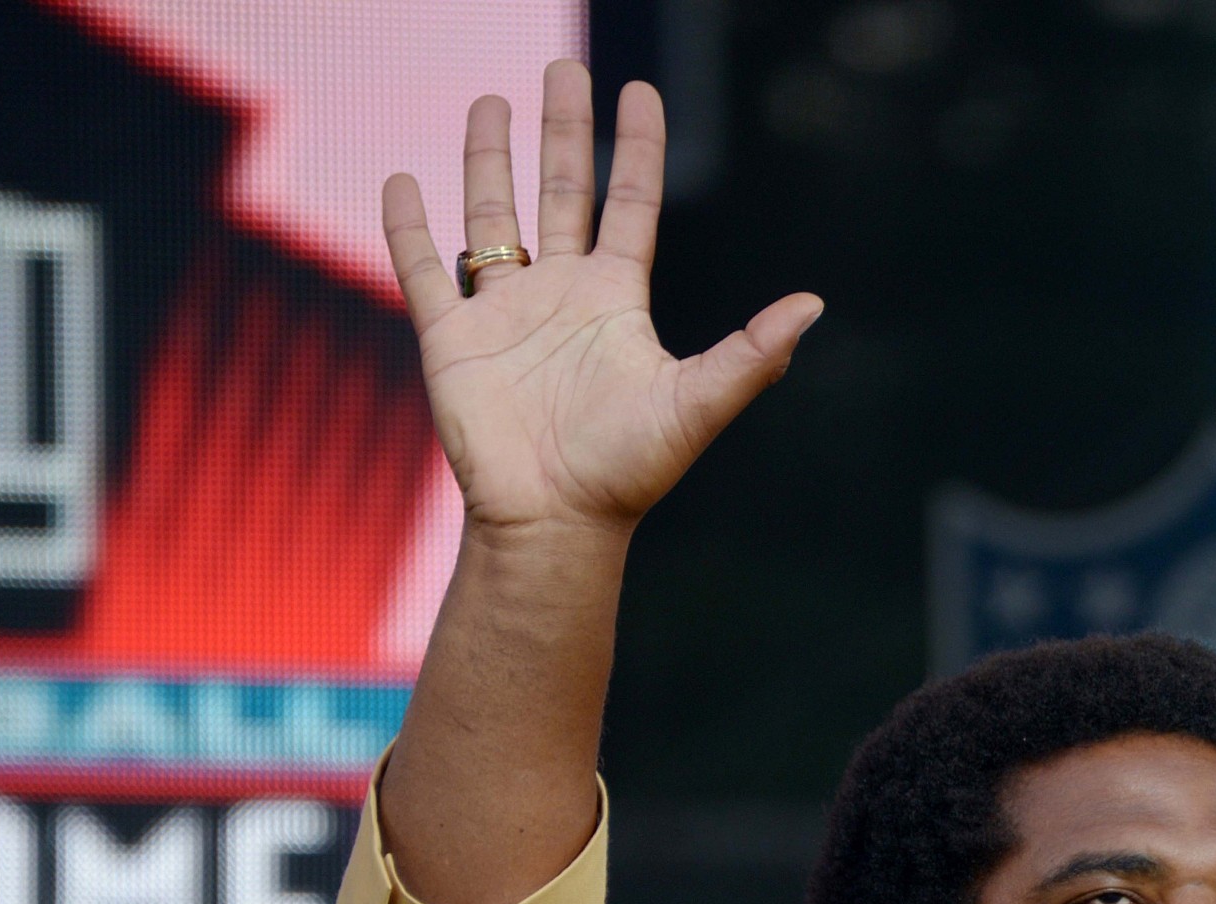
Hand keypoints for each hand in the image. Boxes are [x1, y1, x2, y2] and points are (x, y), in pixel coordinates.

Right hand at [383, 62, 820, 536]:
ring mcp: (502, 313)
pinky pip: (423, 269)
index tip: (640, 90)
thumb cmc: (626, 471)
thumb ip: (752, 354)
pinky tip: (402, 180)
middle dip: (559, 131)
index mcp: (615, 300)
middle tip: (562, 68)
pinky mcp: (449, 339)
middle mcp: (559, 295)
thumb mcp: (696, 404)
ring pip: (491, 216)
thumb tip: (814, 306)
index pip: (628, 204)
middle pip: (559, 192)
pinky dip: (409, 226)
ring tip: (489, 101)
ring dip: (488, 160)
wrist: (553, 523)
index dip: (635, 148)